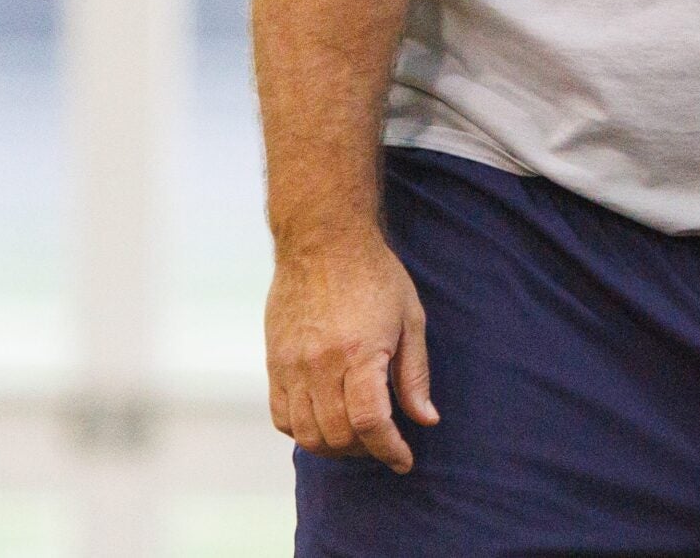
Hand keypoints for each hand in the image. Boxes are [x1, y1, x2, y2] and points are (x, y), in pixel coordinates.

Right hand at [265, 230, 438, 471]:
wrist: (323, 240)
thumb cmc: (374, 274)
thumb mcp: (410, 318)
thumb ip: (415, 374)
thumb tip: (425, 419)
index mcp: (359, 352)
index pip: (370, 422)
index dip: (390, 450)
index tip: (404, 459)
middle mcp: (320, 364)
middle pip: (338, 435)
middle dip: (366, 451)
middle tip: (384, 443)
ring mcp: (291, 365)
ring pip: (307, 434)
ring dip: (335, 447)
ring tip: (357, 437)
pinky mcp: (274, 363)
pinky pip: (282, 416)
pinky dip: (304, 431)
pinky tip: (326, 421)